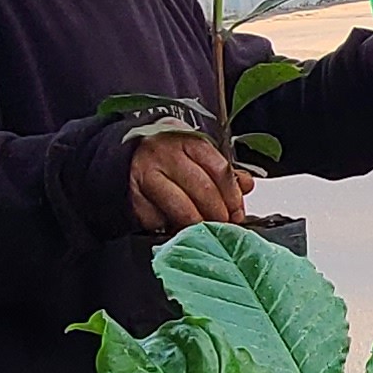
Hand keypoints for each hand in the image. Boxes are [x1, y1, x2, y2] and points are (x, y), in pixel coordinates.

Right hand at [128, 126, 253, 233]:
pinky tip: (175, 228)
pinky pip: (157, 219)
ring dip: (198, 225)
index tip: (237, 212)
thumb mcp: (195, 155)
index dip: (232, 195)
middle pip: (202, 189)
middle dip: (218, 214)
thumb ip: (222, 171)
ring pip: (181, 208)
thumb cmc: (166, 156)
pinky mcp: (133, 195)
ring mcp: (147, 174)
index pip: (219, 169)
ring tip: (205, 231)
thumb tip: (246, 185)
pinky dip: (169, 228)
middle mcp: (166, 154)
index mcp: (188, 141)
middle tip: (224, 227)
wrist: (125, 155)